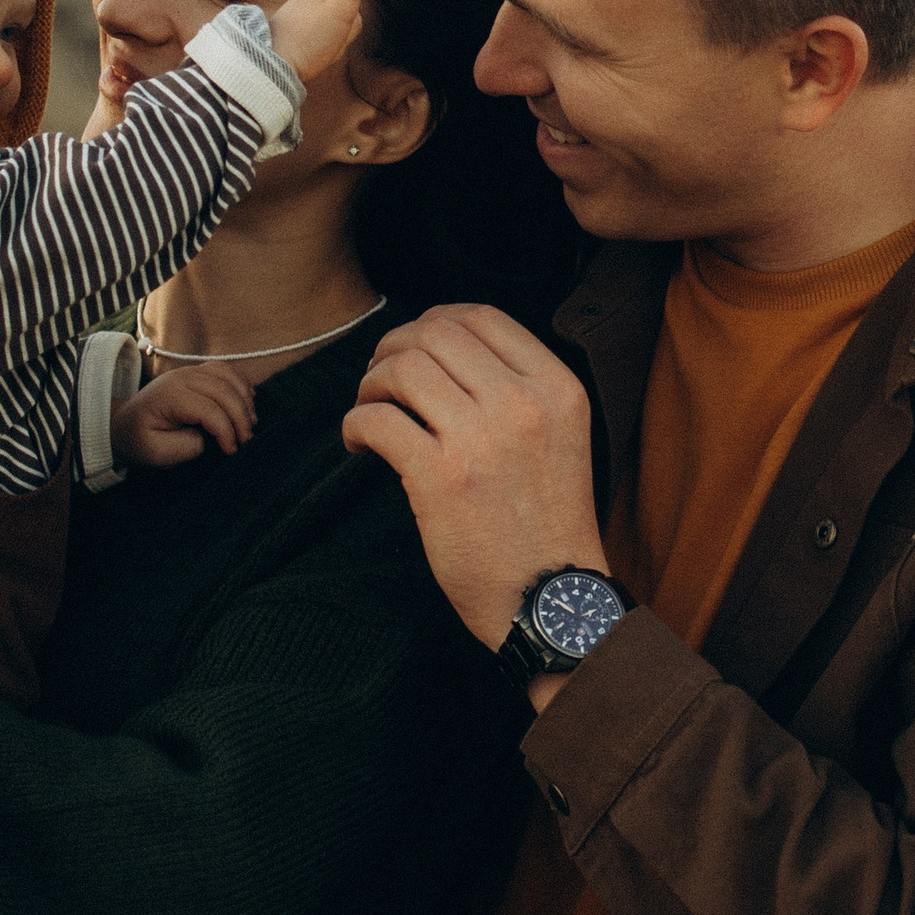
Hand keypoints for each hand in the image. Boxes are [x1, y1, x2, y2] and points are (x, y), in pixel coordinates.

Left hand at [112, 364, 257, 468]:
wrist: (125, 425)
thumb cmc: (141, 440)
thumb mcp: (158, 452)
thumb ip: (189, 445)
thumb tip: (213, 437)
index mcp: (170, 396)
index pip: (209, 410)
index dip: (226, 432)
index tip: (231, 452)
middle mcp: (181, 377)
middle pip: (223, 390)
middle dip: (241, 417)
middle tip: (246, 441)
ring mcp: (190, 372)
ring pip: (228, 375)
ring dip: (244, 399)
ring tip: (250, 423)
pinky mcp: (196, 373)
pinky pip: (226, 370)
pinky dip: (241, 383)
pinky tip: (248, 402)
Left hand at [343, 304, 604, 656]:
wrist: (551, 598)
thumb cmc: (546, 523)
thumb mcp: (559, 436)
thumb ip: (517, 389)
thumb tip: (441, 349)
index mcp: (557, 388)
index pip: (481, 316)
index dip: (433, 321)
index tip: (413, 347)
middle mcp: (523, 404)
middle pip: (434, 333)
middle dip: (393, 348)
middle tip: (380, 381)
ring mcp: (482, 440)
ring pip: (402, 368)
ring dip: (371, 384)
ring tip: (370, 412)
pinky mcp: (441, 479)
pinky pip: (376, 420)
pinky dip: (355, 425)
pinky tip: (359, 446)